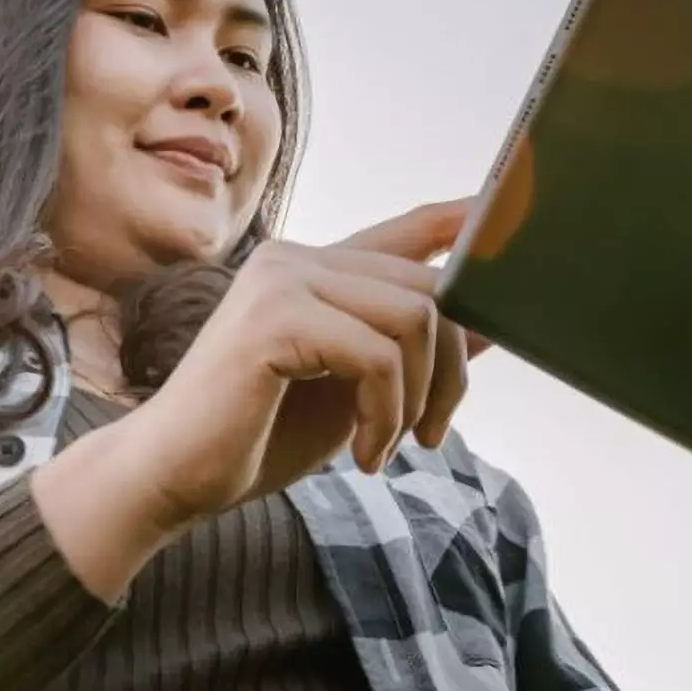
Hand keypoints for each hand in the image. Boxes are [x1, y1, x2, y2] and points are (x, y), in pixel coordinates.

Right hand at [127, 199, 479, 525]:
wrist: (173, 477)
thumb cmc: (257, 437)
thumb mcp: (354, 392)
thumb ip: (411, 351)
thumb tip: (491, 324)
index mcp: (315, 269)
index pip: (411, 229)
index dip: (471, 220)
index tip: (519, 213)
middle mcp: (298, 259)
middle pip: (432, 289)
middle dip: (452, 372)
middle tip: (429, 435)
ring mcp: (283, 282)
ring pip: (415, 319)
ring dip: (418, 398)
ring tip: (387, 445)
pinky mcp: (273, 320)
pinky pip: (378, 357)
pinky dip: (385, 415)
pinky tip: (363, 453)